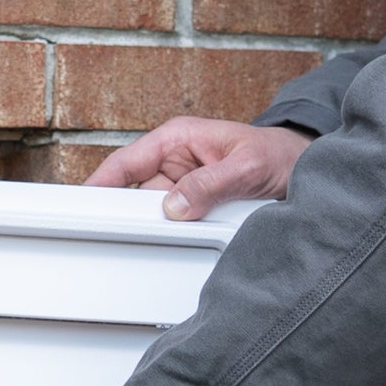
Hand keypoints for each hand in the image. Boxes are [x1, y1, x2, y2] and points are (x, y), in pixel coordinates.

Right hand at [85, 117, 311, 220]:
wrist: (304, 170)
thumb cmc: (278, 155)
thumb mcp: (248, 167)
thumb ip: (211, 185)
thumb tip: (174, 207)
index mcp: (178, 138)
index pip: (126, 161)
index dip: (100, 182)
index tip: (81, 203)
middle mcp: (174, 162)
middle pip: (134, 193)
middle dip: (129, 214)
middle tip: (118, 235)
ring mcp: (182, 188)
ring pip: (153, 215)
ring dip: (158, 229)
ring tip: (166, 241)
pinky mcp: (193, 209)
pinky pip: (174, 227)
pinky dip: (176, 238)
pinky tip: (179, 246)